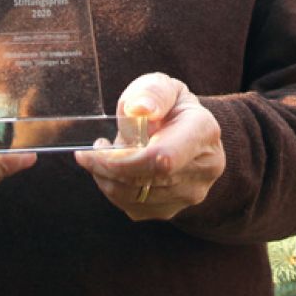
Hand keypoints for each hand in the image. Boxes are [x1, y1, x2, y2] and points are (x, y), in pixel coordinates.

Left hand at [75, 72, 224, 220]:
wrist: (187, 133)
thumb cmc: (169, 106)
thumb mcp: (163, 86)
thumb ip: (152, 92)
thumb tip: (140, 109)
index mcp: (204, 132)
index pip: (163, 158)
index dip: (124, 160)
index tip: (99, 147)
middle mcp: (204, 168)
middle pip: (144, 179)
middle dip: (107, 166)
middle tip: (90, 149)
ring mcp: (190, 193)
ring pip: (134, 197)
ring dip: (107, 178)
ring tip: (101, 155)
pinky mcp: (173, 209)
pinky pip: (132, 207)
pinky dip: (113, 190)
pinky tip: (113, 170)